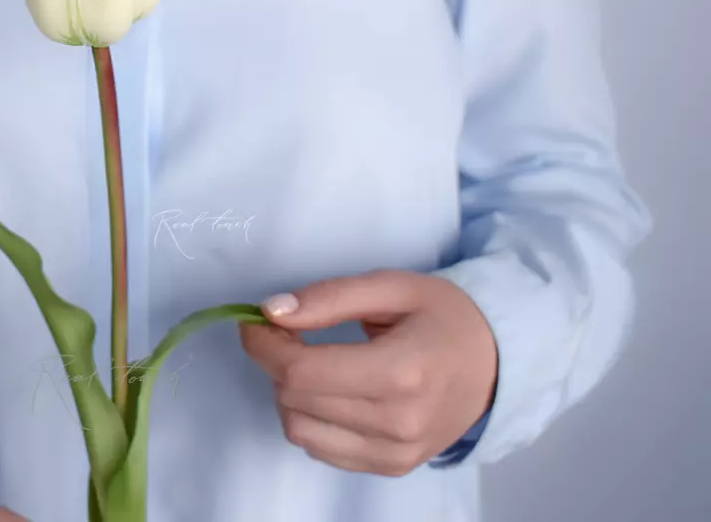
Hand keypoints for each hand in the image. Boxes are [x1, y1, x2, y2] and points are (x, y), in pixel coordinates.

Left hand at [239, 269, 496, 476]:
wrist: (497, 363)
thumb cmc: (444, 316)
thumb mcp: (391, 287)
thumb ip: (329, 297)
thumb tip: (271, 311)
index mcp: (401, 371)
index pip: (301, 371)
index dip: (265, 345)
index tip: (258, 321)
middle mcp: (398, 422)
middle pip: (295, 399)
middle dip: (276, 361)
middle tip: (288, 333)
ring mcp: (395, 453)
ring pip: (299, 429)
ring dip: (290, 393)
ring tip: (313, 362)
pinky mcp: (391, 467)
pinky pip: (321, 449)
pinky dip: (311, 418)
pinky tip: (331, 391)